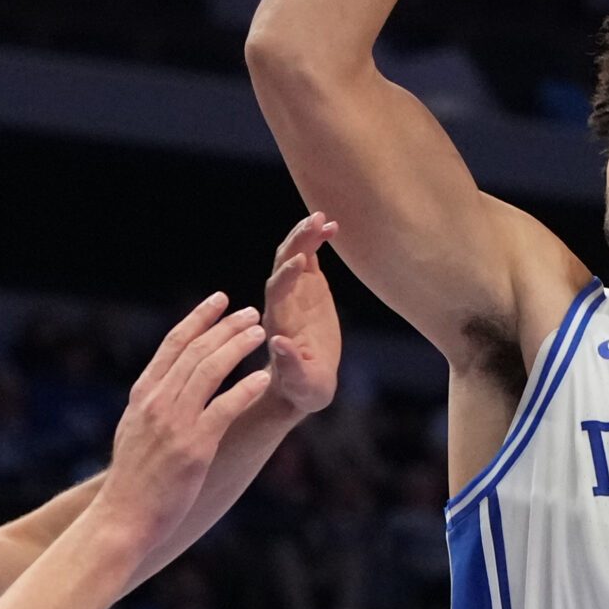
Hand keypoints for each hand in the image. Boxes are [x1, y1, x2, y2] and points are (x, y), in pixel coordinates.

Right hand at [97, 295, 271, 552]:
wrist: (122, 518)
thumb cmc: (133, 482)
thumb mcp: (133, 432)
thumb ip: (151, 406)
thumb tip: (166, 387)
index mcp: (143, 396)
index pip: (172, 345)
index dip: (198, 318)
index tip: (218, 300)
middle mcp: (156, 402)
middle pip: (195, 351)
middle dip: (225, 326)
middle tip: (250, 311)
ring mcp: (174, 423)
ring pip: (210, 370)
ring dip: (237, 346)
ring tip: (260, 332)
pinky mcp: (193, 448)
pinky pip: (224, 408)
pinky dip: (245, 389)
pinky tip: (264, 376)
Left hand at [263, 213, 341, 415]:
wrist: (303, 382)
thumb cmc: (303, 388)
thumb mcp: (300, 383)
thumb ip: (290, 365)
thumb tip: (277, 342)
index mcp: (279, 323)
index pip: (276, 293)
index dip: (286, 277)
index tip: (301, 263)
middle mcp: (282, 302)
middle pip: (282, 266)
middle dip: (296, 244)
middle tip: (314, 223)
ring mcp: (294, 292)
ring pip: (294, 256)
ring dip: (305, 236)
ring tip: (323, 219)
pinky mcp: (308, 288)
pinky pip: (308, 257)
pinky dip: (317, 241)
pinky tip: (332, 227)